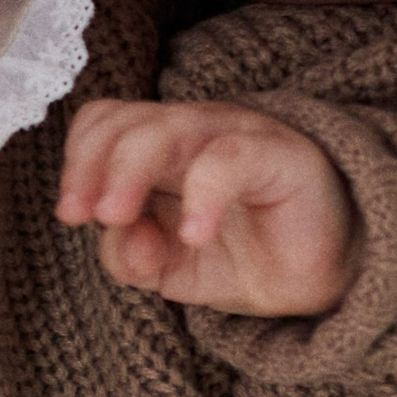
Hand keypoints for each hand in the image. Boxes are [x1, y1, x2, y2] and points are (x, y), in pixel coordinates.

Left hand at [58, 98, 357, 316]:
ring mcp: (235, 135)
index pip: (105, 122)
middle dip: (91, 166)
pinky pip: (229, 158)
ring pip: (167, 127)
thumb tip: (117, 234)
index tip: (71, 214)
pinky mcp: (278, 154)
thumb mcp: (170, 270)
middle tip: (83, 216)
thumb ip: (129, 255)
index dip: (79, 160)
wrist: (325, 277)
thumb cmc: (244, 258)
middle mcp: (192, 132)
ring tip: (116, 219)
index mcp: (161, 150)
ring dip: (128, 172)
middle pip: (125, 120)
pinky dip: (202, 195)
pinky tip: (195, 236)